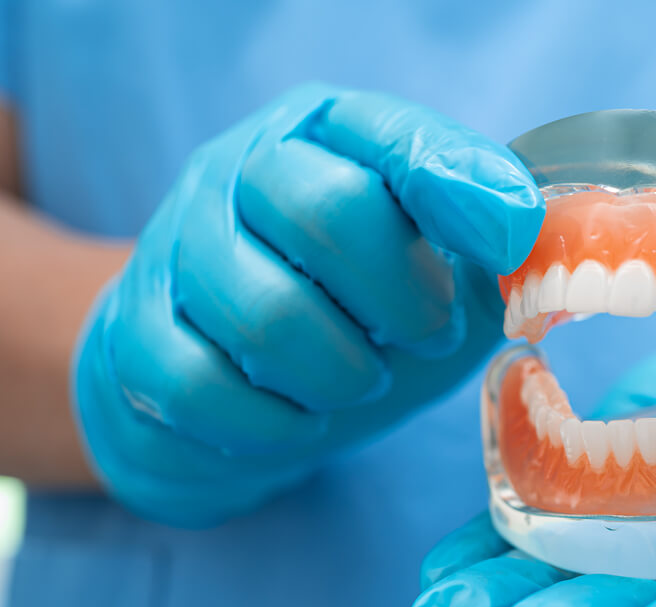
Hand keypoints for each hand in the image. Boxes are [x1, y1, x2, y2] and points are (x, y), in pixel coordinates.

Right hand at [73, 83, 542, 525]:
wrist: (226, 377)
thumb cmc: (351, 315)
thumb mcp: (438, 270)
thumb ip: (484, 245)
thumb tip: (522, 232)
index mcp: (324, 137)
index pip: (389, 135)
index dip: (457, 186)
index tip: (507, 242)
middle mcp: (238, 171)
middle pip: (322, 209)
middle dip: (400, 299)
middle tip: (426, 335)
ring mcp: (174, 248)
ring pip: (263, 312)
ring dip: (340, 373)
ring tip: (360, 381)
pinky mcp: (132, 334)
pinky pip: (199, 386)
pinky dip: (272, 422)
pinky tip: (299, 419)